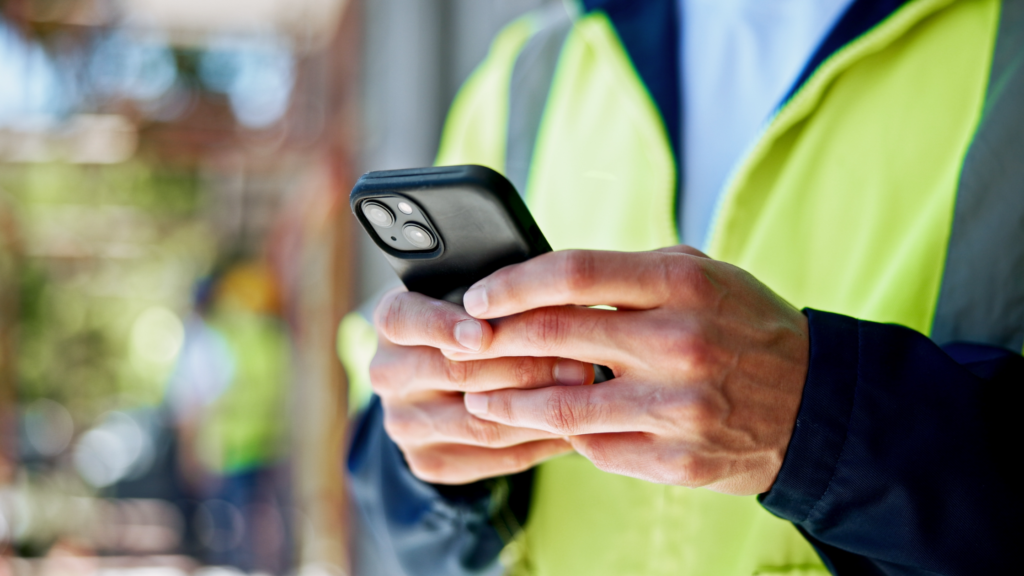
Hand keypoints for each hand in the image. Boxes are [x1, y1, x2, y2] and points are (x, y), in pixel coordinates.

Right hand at [370, 289, 588, 483]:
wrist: (441, 384)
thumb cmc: (471, 320)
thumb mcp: (470, 295)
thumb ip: (494, 295)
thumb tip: (547, 293)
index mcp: (391, 323)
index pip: (405, 320)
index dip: (442, 325)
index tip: (482, 332)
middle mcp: (388, 374)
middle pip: (457, 373)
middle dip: (525, 367)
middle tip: (580, 362)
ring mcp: (404, 423)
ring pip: (480, 422)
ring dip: (539, 410)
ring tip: (584, 396)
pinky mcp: (428, 462)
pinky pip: (493, 457)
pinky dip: (538, 443)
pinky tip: (572, 427)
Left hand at [451, 246, 808, 494]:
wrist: (815, 405)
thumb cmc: (745, 328)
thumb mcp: (704, 276)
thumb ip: (630, 274)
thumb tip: (543, 280)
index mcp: (683, 285)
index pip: (574, 274)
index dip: (513, 284)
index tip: (478, 297)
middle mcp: (678, 343)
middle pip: (554, 336)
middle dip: (493, 341)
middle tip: (463, 345)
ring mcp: (677, 408)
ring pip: (559, 406)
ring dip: (505, 402)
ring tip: (478, 397)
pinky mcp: (675, 460)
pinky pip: (594, 447)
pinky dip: (562, 435)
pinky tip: (544, 425)